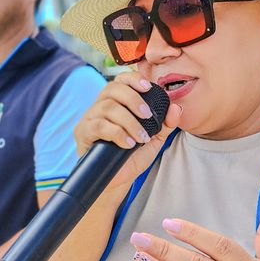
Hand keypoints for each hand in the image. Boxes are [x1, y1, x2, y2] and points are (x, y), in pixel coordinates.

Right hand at [73, 72, 182, 192]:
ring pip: (107, 107)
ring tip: (141, 137)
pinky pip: (99, 126)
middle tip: (147, 116)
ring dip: (129, 121)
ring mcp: (89, 118)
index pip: (120, 80)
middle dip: (133, 99)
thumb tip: (176, 108)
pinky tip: (128, 144)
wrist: (117, 180)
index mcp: (116, 102)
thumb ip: (165, 123)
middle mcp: (100, 106)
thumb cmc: (132, 156)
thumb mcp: (153, 139)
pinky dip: (117, 133)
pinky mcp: (83, 133)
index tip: (148, 87)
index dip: (133, 79)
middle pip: (112, 88)